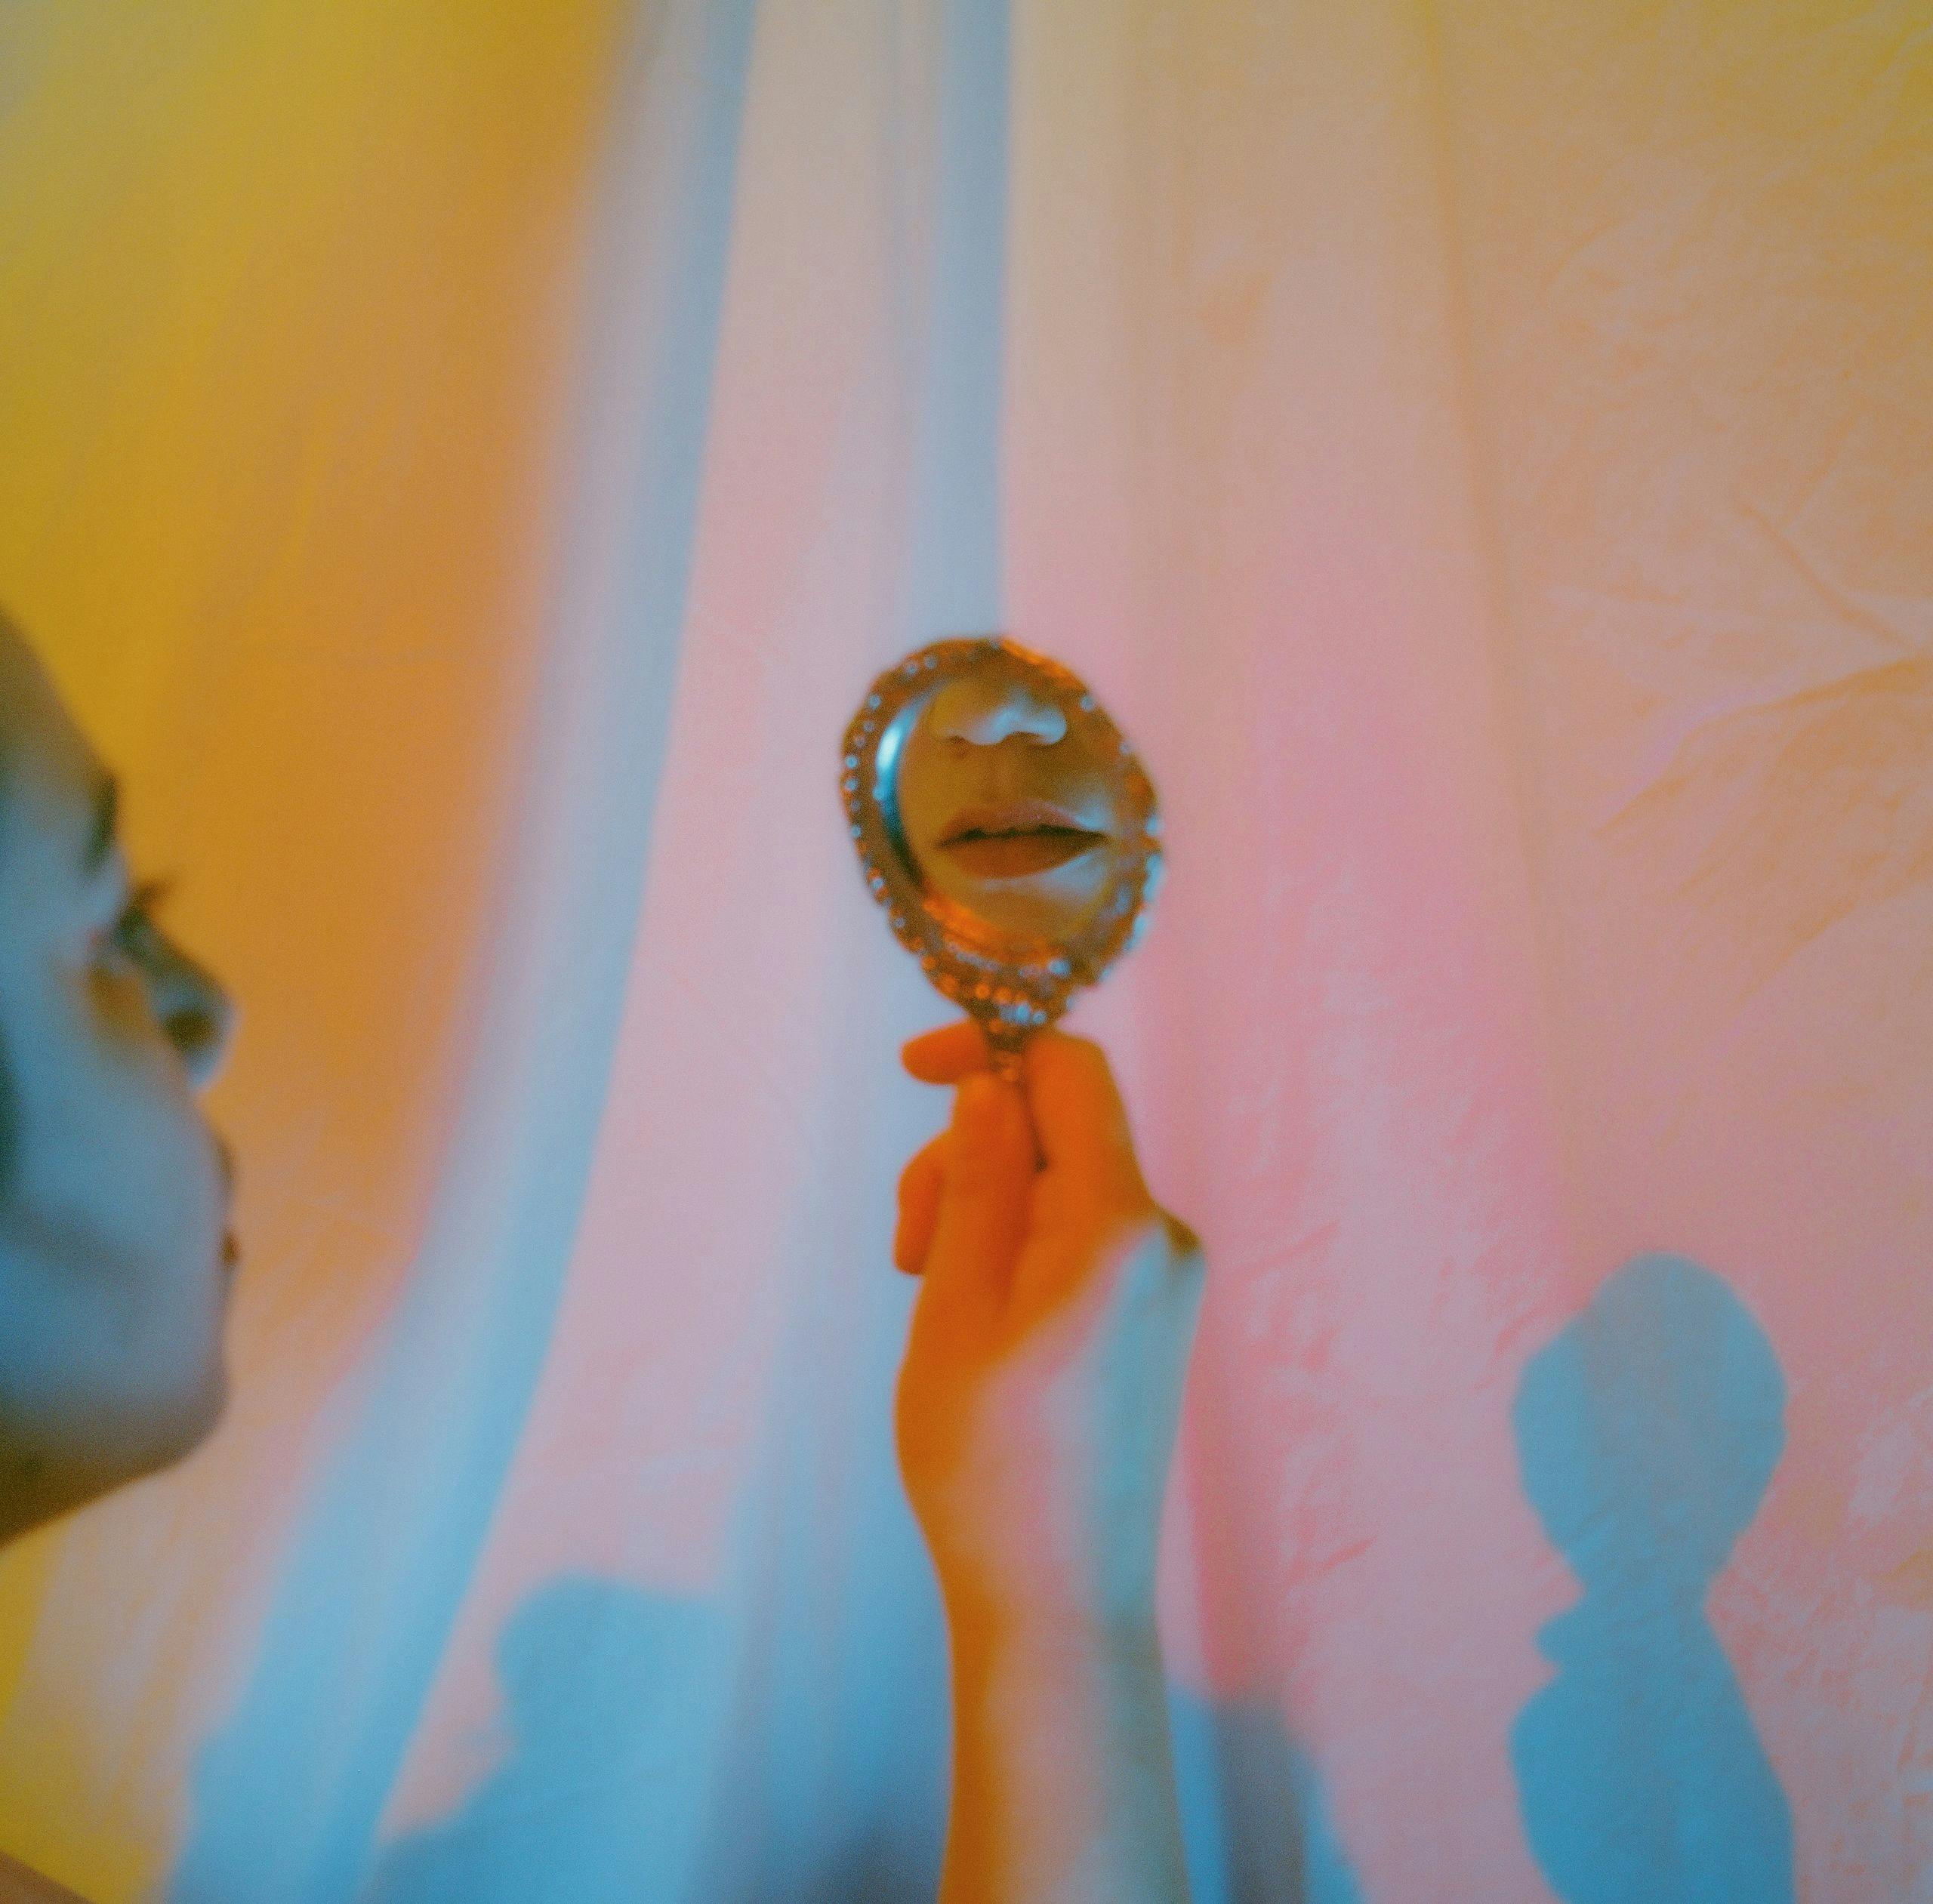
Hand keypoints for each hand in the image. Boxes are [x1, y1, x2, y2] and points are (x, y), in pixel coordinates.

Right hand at [894, 1022, 1203, 1639]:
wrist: (1059, 1599)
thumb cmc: (992, 1462)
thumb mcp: (956, 1302)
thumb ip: (978, 1177)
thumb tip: (990, 1081)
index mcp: (1121, 1225)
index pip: (1072, 1071)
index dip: (990, 1050)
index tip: (909, 1069)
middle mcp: (1165, 1239)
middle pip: (1059, 1129)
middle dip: (968, 1154)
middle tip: (907, 1248)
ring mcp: (1168, 1282)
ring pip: (1062, 1185)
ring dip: (984, 1206)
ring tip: (931, 1294)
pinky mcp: (1154, 1318)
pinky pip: (1080, 1238)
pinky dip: (1016, 1247)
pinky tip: (974, 1315)